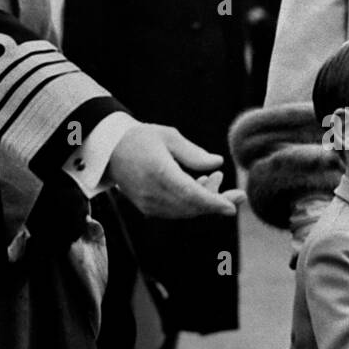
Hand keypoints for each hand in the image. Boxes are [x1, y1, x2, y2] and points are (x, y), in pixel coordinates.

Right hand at [107, 123, 245, 218]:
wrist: (110, 150)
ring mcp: (148, 203)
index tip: (232, 208)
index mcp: (159, 172)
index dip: (213, 202)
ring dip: (205, 201)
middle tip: (237, 192)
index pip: (191, 194)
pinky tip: (199, 186)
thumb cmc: (142, 138)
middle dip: (217, 201)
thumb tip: (217, 163)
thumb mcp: (169, 136)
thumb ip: (194, 153)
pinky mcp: (147, 208)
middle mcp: (152, 193)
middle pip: (192, 206)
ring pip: (186, 211)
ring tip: (214, 179)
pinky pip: (176, 212)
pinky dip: (192, 204)